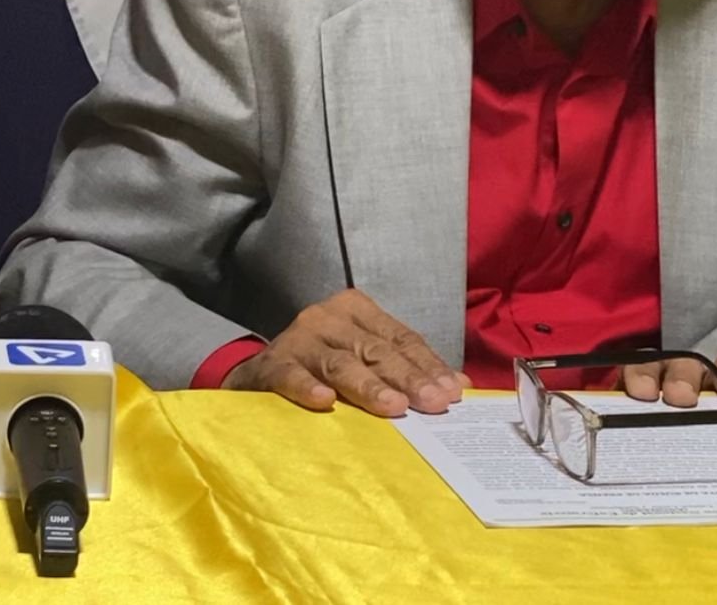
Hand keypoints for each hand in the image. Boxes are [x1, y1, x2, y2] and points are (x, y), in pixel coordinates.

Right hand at [223, 288, 465, 416]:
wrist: (258, 376)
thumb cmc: (321, 366)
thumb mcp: (363, 358)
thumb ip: (404, 367)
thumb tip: (458, 386)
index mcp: (357, 310)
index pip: (401, 338)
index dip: (429, 365)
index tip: (453, 392)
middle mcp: (329, 317)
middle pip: (376, 350)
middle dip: (409, 379)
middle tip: (433, 404)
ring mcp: (299, 339)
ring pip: (341, 363)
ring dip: (369, 386)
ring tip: (394, 407)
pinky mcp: (271, 364)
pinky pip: (291, 375)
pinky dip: (307, 387)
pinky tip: (324, 402)